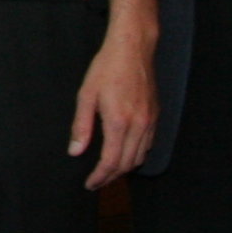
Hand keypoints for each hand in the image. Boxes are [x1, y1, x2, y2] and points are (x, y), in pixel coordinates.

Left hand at [69, 31, 158, 189]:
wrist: (133, 48)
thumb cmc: (107, 68)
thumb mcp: (86, 95)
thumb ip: (81, 126)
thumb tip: (75, 151)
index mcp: (119, 121)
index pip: (110, 161)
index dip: (99, 177)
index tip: (90, 184)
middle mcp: (138, 125)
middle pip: (126, 164)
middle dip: (111, 177)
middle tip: (97, 182)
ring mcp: (150, 121)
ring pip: (139, 157)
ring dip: (124, 169)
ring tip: (108, 172)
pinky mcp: (156, 116)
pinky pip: (148, 144)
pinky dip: (136, 155)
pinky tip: (124, 154)